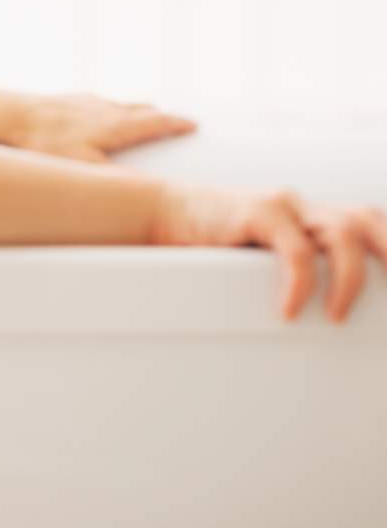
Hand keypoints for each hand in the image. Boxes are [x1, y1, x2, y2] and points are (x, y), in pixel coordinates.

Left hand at [10, 92, 197, 163]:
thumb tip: (146, 193)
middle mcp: (105, 108)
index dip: (176, 124)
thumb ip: (115, 180)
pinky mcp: (67, 99)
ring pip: (118, 104)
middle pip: (141, 109)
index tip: (193, 124)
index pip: (155, 122)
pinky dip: (106, 108)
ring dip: (134, 109)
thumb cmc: (47, 143)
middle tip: (173, 121)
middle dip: (159, 116)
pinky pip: (95, 103)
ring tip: (142, 114)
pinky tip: (97, 113)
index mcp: (116, 125)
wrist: (11, 115)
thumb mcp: (84, 167)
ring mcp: (86, 101)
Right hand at [150, 182, 386, 322]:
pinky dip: (301, 283)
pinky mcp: (257, 210)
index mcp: (316, 218)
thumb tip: (330, 321)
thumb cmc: (213, 247)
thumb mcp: (264, 261)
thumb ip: (298, 271)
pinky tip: (290, 310)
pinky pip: (294, 249)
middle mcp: (309, 208)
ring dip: (351, 279)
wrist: (162, 213)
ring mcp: (285, 206)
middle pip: (371, 221)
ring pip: (343, 233)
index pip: (373, 227)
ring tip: (337, 316)